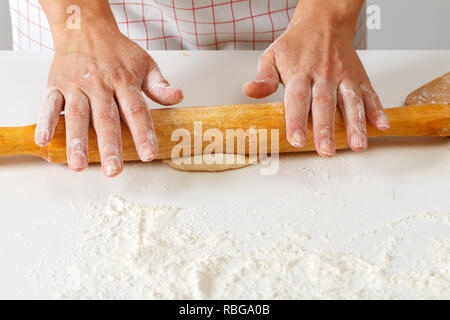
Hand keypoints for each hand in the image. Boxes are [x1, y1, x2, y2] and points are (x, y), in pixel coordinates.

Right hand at [35, 28, 182, 176]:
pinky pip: (49, 104)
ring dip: (77, 141)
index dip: (143, 133)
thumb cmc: (117, 51)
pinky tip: (44, 140)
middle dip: (109, 146)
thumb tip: (178, 97)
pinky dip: (46, 121)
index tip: (148, 153)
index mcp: (124, 81)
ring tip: (78, 165)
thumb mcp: (145, 64)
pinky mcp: (56, 85)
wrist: (84, 27)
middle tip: (113, 170)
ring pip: (77, 115)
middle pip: (106, 119)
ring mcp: (76, 85)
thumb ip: (159, 85)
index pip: (136, 111)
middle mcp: (100, 84)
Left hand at [244, 13, 388, 156]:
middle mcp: (324, 75)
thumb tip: (250, 91)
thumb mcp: (272, 56)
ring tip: (358, 145)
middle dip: (326, 129)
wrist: (323, 22)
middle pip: (325, 104)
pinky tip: (380, 125)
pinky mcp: (358, 77)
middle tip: (326, 151)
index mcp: (300, 73)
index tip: (296, 139)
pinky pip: (369, 93)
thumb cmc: (296, 44)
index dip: (296, 121)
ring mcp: (343, 76)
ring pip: (350, 101)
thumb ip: (263, 77)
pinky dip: (376, 109)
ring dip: (356, 124)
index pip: (297, 100)